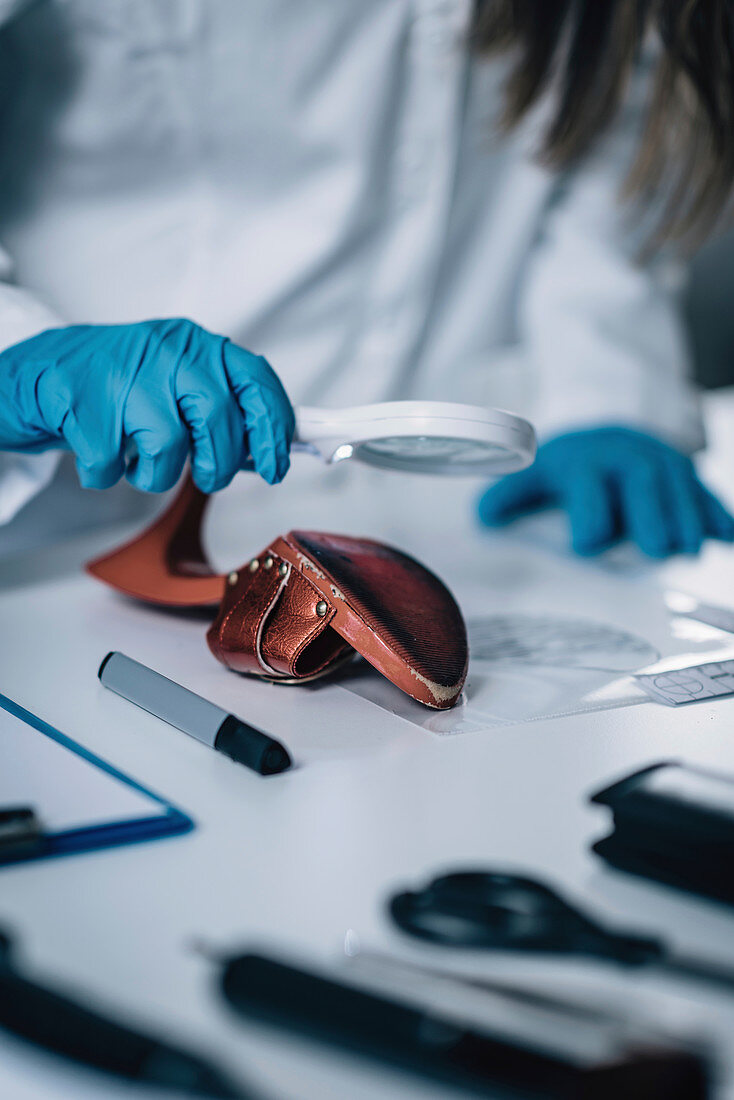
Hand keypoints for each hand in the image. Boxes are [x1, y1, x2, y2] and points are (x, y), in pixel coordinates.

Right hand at [0, 319, 293, 492]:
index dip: (273, 430)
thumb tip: (266, 452)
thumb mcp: (176, 381)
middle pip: (217, 420)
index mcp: (196, 346)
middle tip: (207, 477)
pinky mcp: (83, 402)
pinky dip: (106, 475)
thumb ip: (221, 409)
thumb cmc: (117, 384)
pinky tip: (100, 455)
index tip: (276, 467)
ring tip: (138, 461)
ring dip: (156, 474)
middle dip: (218, 464)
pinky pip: (112, 465)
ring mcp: (123, 374)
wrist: (40, 370)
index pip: (255, 383)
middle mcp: (166, 352)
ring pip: (168, 447)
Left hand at [478, 426, 733, 557]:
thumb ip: (511, 494)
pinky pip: (709, 495)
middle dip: (652, 514)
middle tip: (658, 549)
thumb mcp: (538, 468)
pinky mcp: (690, 478)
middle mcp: (630, 461)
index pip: (589, 486)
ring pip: (682, 490)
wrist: (615, 426)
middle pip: (644, 485)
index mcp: (588, 462)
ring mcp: (665, 467)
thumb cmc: (573, 461)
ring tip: (691, 550)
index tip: (587, 543)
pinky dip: (719, 515)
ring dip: (688, 519)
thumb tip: (482, 517)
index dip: (589, 513)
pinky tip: (728, 536)